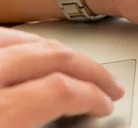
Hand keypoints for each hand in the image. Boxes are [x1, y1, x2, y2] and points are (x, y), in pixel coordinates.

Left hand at [0, 28, 123, 127]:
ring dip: (61, 50)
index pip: (62, 91)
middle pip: (53, 57)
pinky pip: (0, 37)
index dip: (92, 97)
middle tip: (108, 83)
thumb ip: (43, 126)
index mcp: (1, 111)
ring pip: (27, 39)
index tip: (105, 104)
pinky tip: (32, 49)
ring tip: (78, 63)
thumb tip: (76, 116)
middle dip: (90, 70)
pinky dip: (24, 41)